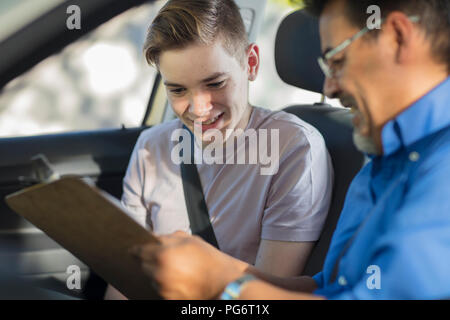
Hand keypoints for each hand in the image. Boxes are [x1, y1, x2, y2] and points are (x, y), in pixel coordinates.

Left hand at [130, 231, 246, 299]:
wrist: (224, 282)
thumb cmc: (209, 259)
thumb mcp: (190, 240)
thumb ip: (168, 237)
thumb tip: (153, 238)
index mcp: (163, 255)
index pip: (139, 251)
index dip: (136, 248)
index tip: (133, 248)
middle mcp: (159, 273)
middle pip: (143, 265)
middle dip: (148, 261)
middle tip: (159, 257)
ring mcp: (163, 288)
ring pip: (151, 278)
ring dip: (156, 273)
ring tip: (172, 269)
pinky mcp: (168, 299)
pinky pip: (159, 289)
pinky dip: (164, 284)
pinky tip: (176, 279)